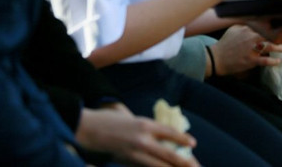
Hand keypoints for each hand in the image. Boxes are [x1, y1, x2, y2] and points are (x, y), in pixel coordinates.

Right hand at [76, 107, 197, 166]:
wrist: (88, 131)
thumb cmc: (112, 122)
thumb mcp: (133, 120)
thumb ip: (149, 130)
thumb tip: (166, 139)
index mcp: (145, 125)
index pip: (169, 132)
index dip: (182, 139)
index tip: (193, 143)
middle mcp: (142, 140)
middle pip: (169, 155)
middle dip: (185, 163)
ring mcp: (134, 154)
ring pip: (159, 166)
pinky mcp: (127, 163)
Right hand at [208, 25, 281, 75]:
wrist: (216, 58)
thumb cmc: (225, 43)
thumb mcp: (234, 29)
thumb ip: (246, 24)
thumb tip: (256, 21)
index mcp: (247, 28)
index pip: (264, 23)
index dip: (275, 22)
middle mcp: (251, 37)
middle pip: (269, 34)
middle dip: (280, 34)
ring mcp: (251, 49)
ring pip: (269, 46)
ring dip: (279, 47)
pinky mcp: (251, 60)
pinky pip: (265, 60)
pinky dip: (272, 61)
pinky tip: (278, 61)